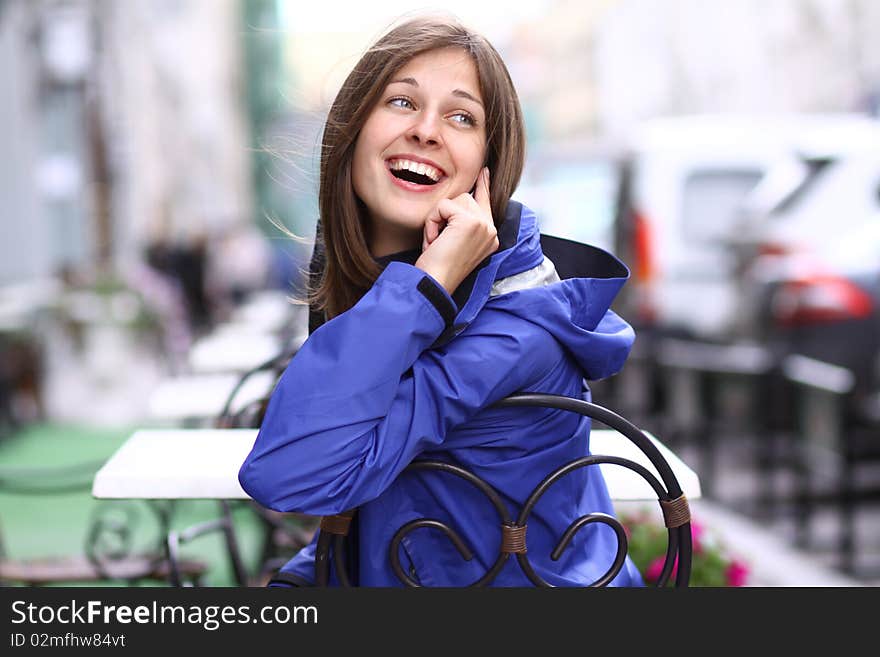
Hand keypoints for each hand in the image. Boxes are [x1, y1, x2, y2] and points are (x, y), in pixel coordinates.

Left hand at [415, 167, 497, 293]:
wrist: (435, 284)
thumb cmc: (438, 269)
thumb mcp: (454, 243)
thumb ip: (461, 223)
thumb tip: (460, 200)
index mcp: (490, 236)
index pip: (487, 203)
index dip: (484, 185)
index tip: (484, 172)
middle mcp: (491, 230)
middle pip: (464, 198)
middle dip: (444, 215)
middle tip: (437, 242)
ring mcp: (483, 225)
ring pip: (453, 200)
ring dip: (436, 220)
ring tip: (436, 244)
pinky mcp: (470, 221)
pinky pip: (442, 206)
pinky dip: (431, 223)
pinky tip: (434, 242)